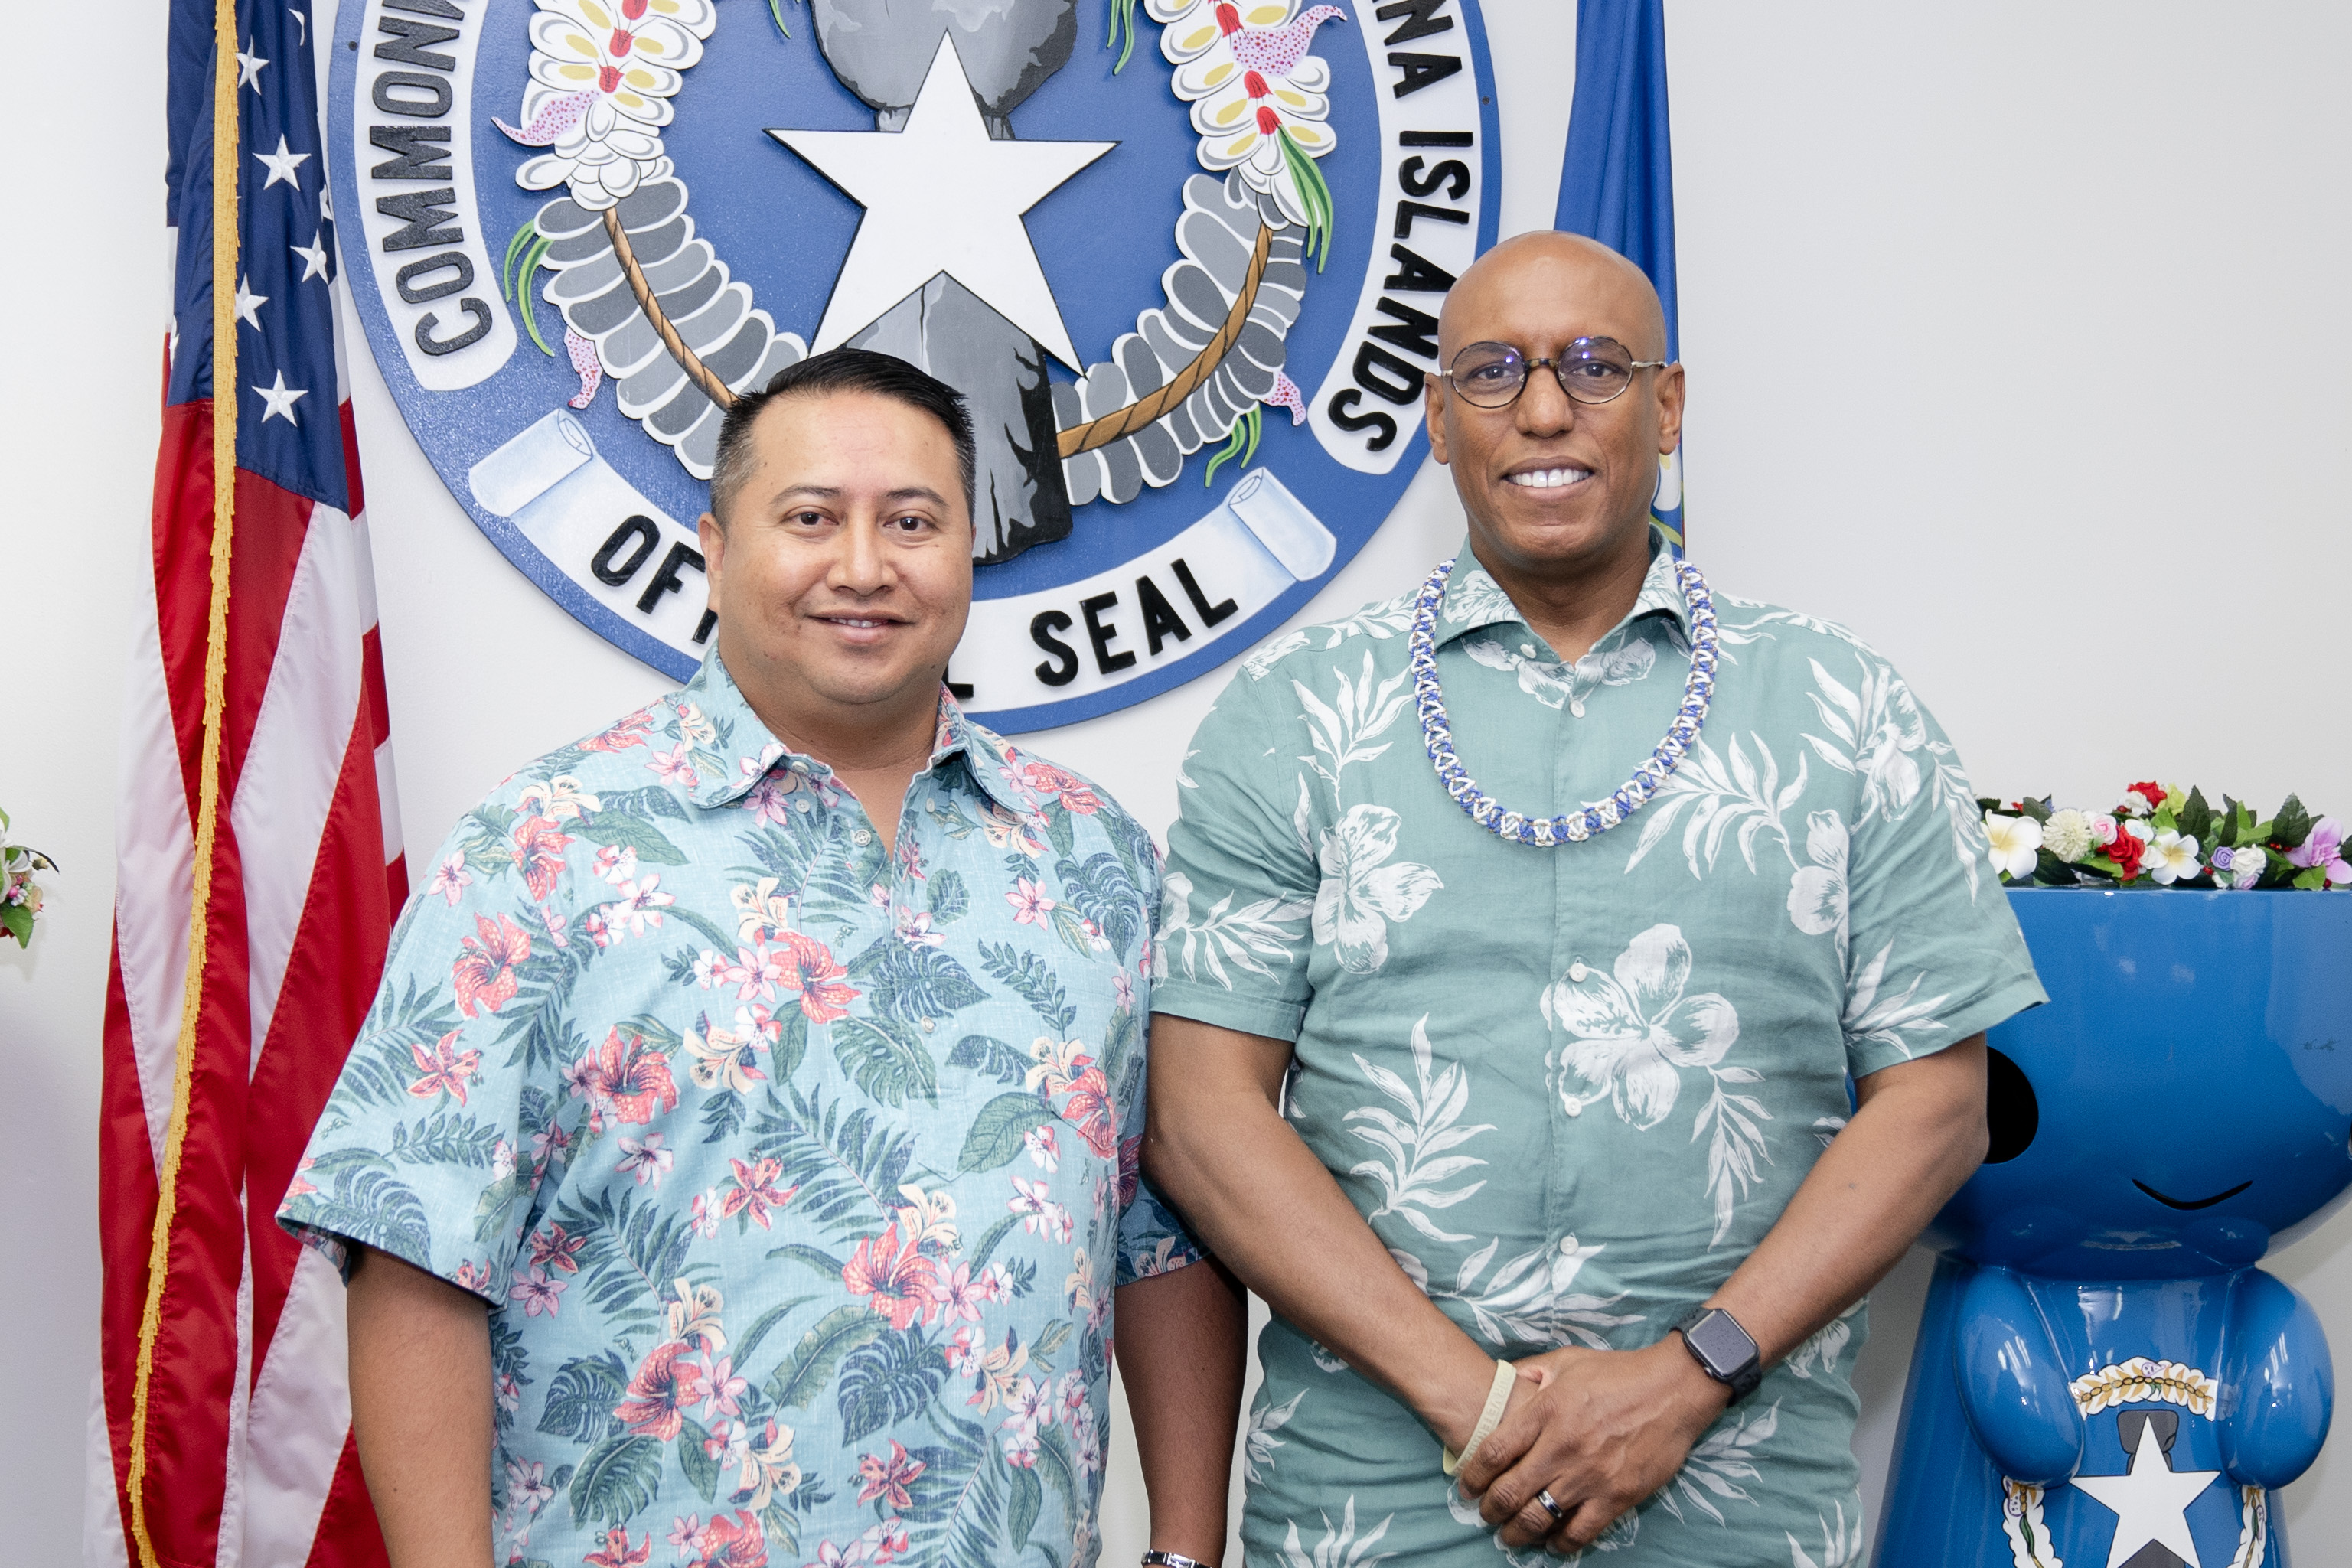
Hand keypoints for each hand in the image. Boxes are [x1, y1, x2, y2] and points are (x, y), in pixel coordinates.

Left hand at [1455, 1339, 1730, 1553]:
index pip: (1493, 1451)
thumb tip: (1507, 1380)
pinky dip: (1561, 1543)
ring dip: (1518, 1532)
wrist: (1673, 1388)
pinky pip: (1580, 1531)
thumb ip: (1532, 1371)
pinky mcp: (1617, 1495)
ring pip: (1539, 1517)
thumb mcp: (1568, 1360)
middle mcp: (1562, 1446)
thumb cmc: (1619, 1372)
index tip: (1467, 1487)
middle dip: (1490, 1510)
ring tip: (1511, 1535)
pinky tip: (1553, 1543)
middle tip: (1485, 1515)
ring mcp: (1589, 1474)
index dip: (1473, 1476)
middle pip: (1510, 1491)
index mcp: (1545, 1411)